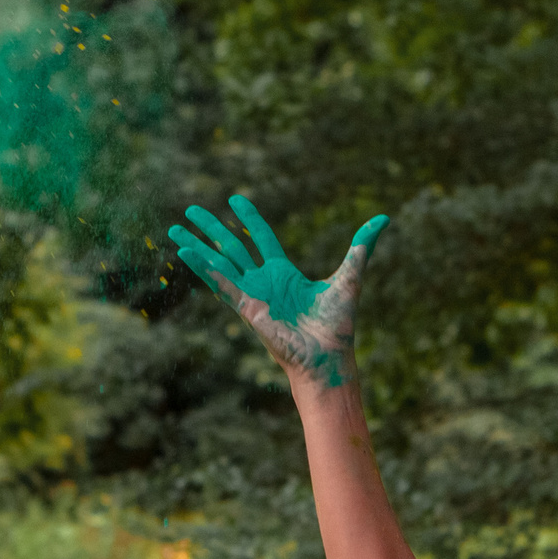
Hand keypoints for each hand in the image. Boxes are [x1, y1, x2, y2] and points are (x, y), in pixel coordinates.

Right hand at [168, 195, 387, 387]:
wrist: (328, 358)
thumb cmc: (337, 327)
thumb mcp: (350, 278)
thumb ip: (361, 248)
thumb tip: (383, 219)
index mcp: (284, 275)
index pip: (262, 239)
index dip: (249, 219)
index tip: (235, 200)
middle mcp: (264, 284)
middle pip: (232, 248)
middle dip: (212, 229)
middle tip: (191, 211)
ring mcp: (252, 296)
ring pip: (219, 264)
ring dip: (197, 248)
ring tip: (175, 232)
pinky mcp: (247, 309)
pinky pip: (221, 285)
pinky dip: (204, 269)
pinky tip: (186, 254)